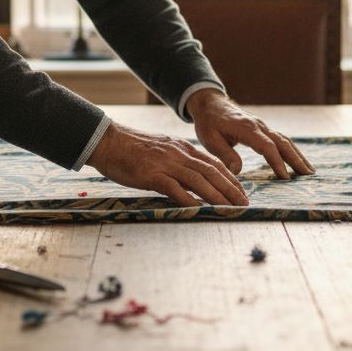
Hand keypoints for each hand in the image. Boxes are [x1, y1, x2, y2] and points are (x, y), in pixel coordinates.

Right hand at [86, 121, 249, 206]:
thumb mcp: (161, 151)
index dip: (230, 179)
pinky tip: (199, 209)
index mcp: (182, 148)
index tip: (241, 192)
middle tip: (244, 204)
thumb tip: (192, 178)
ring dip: (217, 196)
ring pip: (198, 180)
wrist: (107, 141)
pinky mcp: (151, 174)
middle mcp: (178, 154)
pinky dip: (188, 199)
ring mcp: (165, 164)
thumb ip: (177, 162)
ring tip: (229, 209)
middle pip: (211, 172)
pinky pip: (174, 188)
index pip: (213, 163)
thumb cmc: (131, 149)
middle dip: (230, 189)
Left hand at [187, 89, 314, 178]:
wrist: (210, 103)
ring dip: (298, 155)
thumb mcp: (210, 140)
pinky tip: (297, 161)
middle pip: (283, 142)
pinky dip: (291, 150)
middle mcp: (259, 126)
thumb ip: (225, 155)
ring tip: (309, 171)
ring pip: (285, 140)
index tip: (285, 178)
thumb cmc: (208, 122)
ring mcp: (263, 126)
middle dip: (296, 159)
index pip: (267, 146)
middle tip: (308, 176)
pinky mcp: (263, 129)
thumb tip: (238, 171)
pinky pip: (281, 139)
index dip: (277, 162)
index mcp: (247, 129)